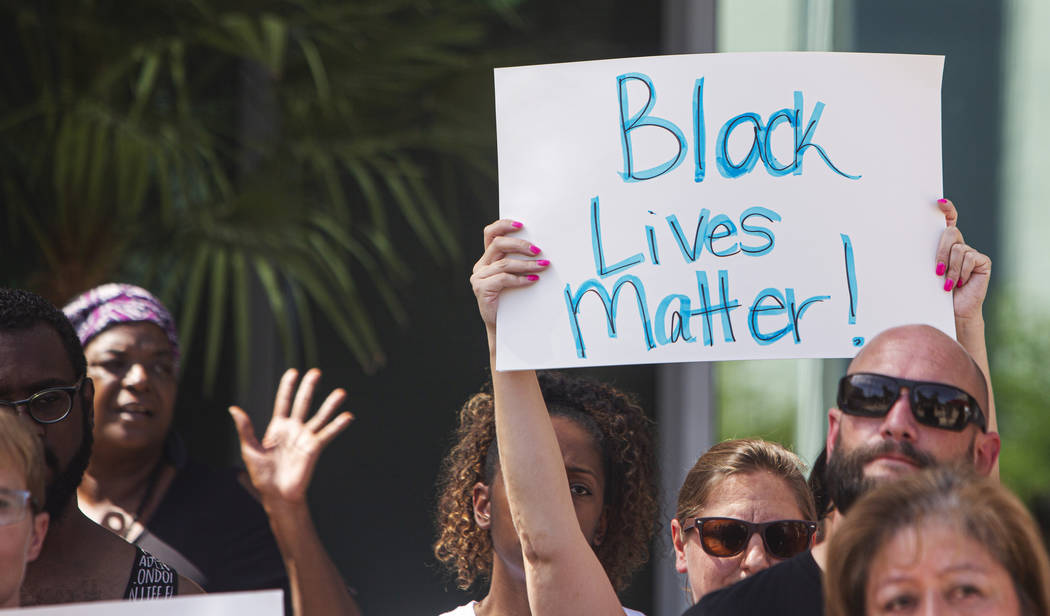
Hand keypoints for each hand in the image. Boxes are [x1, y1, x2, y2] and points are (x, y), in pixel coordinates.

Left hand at [228, 368, 352, 505]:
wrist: (276, 495)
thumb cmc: (262, 475)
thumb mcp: (249, 450)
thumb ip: (245, 428)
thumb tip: (233, 409)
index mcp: (277, 427)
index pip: (283, 401)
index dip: (287, 387)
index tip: (293, 372)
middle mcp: (294, 429)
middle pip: (303, 403)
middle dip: (309, 387)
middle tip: (316, 372)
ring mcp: (305, 438)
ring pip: (320, 416)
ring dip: (330, 405)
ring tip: (341, 392)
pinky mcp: (314, 448)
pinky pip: (328, 434)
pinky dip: (338, 425)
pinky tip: (347, 416)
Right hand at [469, 219, 550, 335]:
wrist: (502, 327)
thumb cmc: (512, 300)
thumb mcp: (514, 276)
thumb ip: (519, 262)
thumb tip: (540, 249)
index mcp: (487, 258)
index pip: (491, 233)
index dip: (503, 225)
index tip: (521, 225)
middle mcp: (480, 266)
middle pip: (498, 244)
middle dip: (520, 245)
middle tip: (538, 250)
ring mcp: (478, 277)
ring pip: (504, 263)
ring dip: (526, 264)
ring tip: (542, 266)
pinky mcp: (481, 289)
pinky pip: (503, 278)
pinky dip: (520, 278)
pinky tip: (533, 280)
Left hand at [934, 198, 990, 323]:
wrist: (954, 310)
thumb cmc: (937, 292)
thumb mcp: (928, 271)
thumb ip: (927, 256)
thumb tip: (908, 241)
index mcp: (945, 245)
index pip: (949, 221)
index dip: (947, 209)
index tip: (939, 202)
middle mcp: (960, 245)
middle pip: (951, 232)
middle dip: (940, 251)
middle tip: (936, 271)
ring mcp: (973, 252)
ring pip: (958, 249)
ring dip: (951, 269)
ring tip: (948, 284)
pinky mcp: (983, 261)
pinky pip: (970, 258)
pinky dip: (961, 272)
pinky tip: (961, 284)